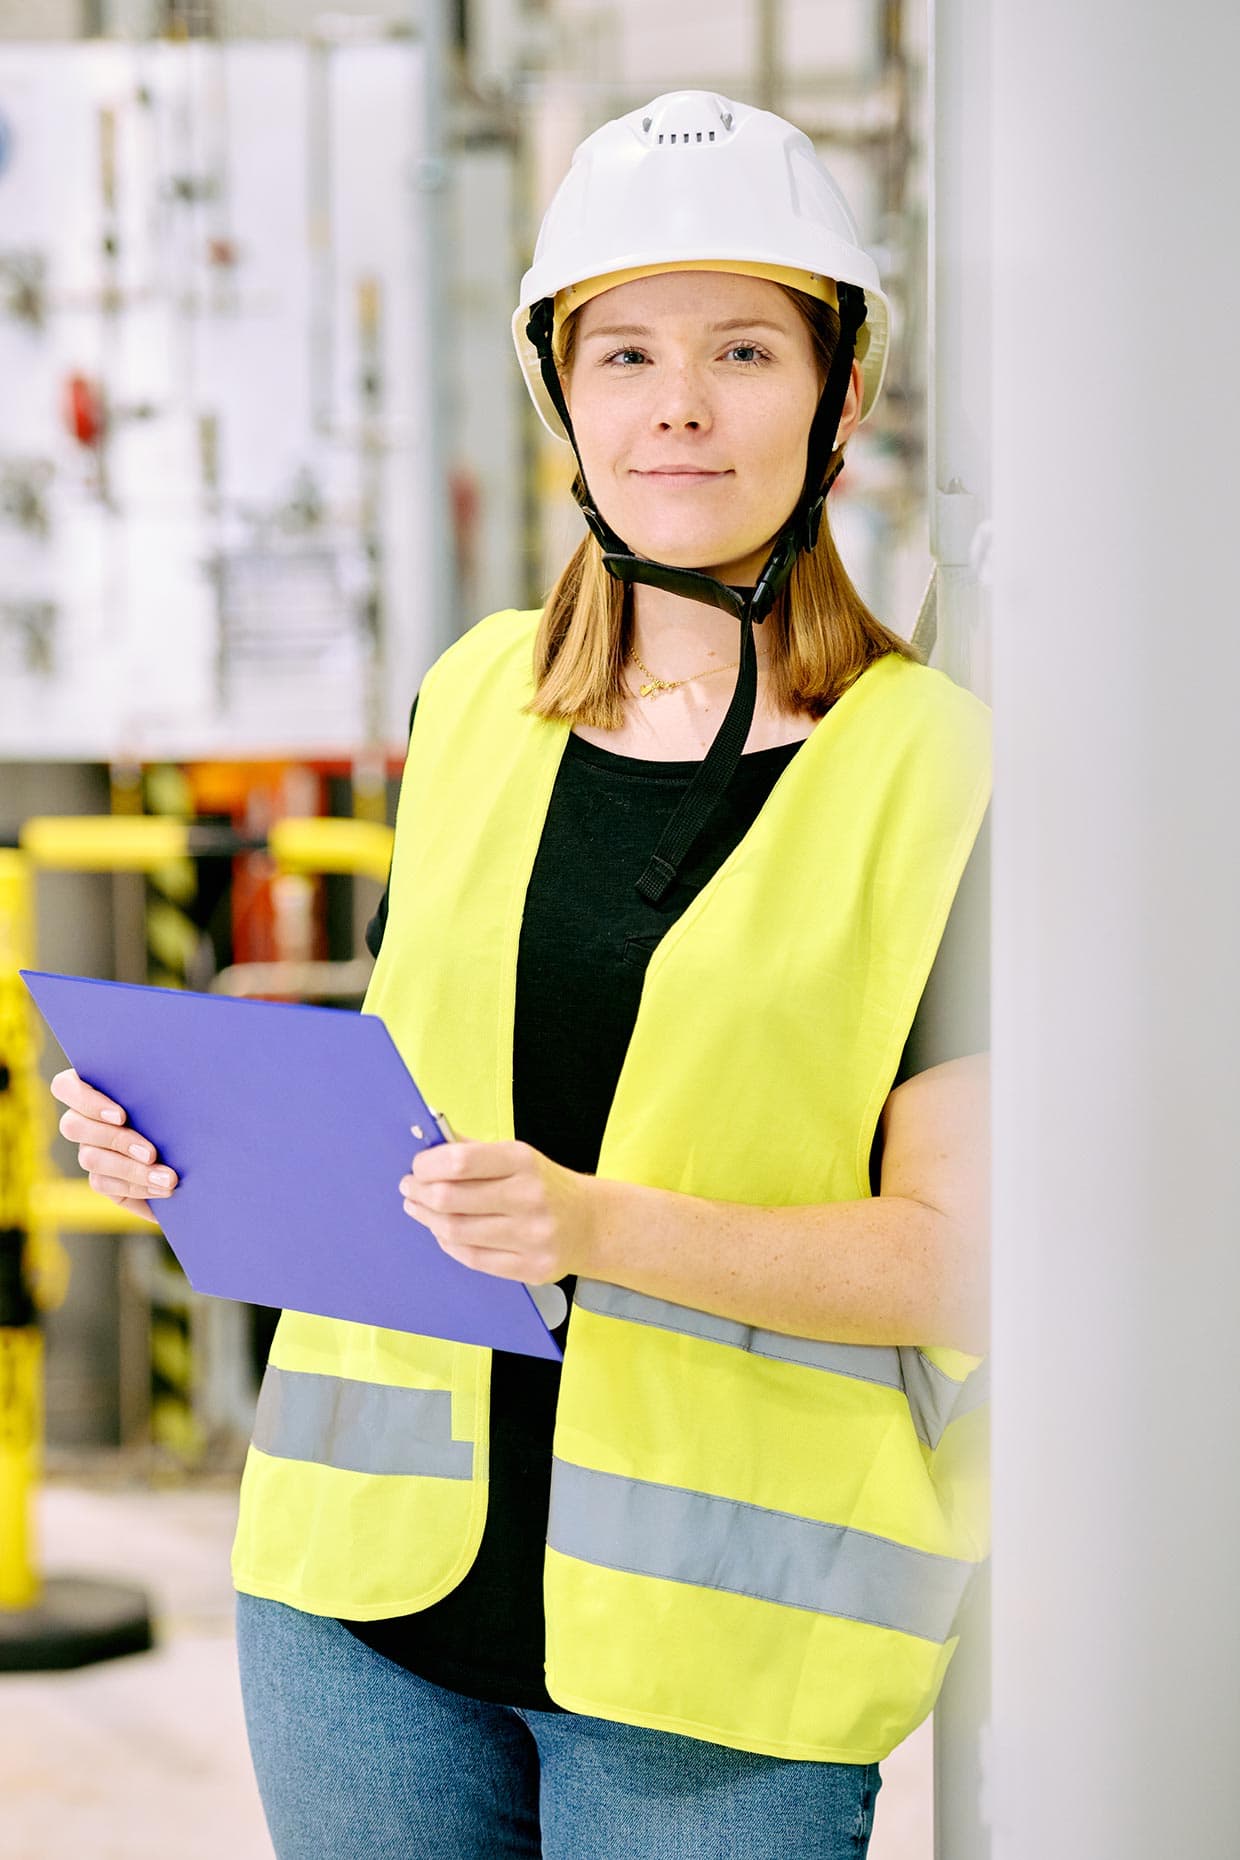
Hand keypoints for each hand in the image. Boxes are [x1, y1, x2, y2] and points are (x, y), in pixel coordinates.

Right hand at [49, 1068, 177, 1227]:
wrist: (199, 1147)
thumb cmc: (185, 1105)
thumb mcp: (178, 1090)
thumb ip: (165, 1082)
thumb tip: (180, 1076)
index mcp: (96, 1085)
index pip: (65, 1086)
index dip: (87, 1101)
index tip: (122, 1116)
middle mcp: (84, 1117)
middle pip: (73, 1126)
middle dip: (116, 1141)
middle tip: (152, 1153)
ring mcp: (88, 1148)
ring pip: (90, 1158)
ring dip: (131, 1170)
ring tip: (168, 1178)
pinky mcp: (100, 1176)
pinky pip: (104, 1183)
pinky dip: (136, 1187)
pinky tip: (162, 1189)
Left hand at [399, 1137, 596, 1283]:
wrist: (590, 1224)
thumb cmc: (543, 1185)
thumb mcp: (517, 1157)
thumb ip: (474, 1151)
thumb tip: (427, 1145)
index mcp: (523, 1161)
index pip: (461, 1161)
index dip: (428, 1165)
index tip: (416, 1168)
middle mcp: (529, 1197)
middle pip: (451, 1198)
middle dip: (420, 1193)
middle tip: (409, 1189)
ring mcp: (532, 1236)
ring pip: (456, 1231)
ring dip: (428, 1219)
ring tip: (419, 1209)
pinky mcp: (531, 1267)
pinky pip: (472, 1258)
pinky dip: (448, 1244)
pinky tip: (441, 1232)